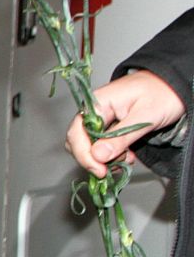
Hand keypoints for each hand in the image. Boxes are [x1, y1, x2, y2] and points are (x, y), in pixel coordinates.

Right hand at [65, 70, 185, 176]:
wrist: (178, 85)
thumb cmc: (165, 93)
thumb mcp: (145, 116)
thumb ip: (120, 137)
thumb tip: (97, 156)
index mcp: (97, 103)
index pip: (77, 134)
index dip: (84, 155)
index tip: (100, 171)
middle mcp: (94, 111)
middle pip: (79, 142)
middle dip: (95, 159)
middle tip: (114, 167)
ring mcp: (102, 119)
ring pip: (91, 146)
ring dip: (105, 158)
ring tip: (127, 158)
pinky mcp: (110, 126)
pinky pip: (103, 144)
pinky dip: (112, 154)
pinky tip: (127, 155)